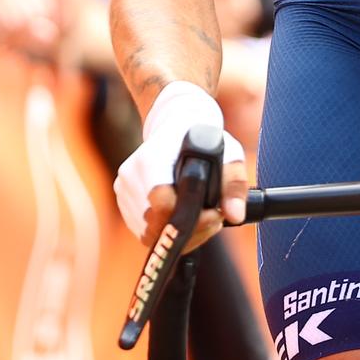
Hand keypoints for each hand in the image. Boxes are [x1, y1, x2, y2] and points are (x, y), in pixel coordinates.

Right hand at [113, 80, 247, 246]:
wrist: (178, 124)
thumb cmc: (206, 140)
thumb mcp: (229, 154)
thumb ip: (234, 185)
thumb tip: (235, 215)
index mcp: (152, 159)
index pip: (162, 204)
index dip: (190, 219)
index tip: (214, 214)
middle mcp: (131, 175)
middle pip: (156, 224)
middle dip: (190, 231)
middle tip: (214, 218)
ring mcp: (123, 188)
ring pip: (149, 233)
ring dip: (180, 234)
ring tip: (202, 216)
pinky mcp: (123, 200)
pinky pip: (144, 231)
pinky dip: (167, 232)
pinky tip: (186, 217)